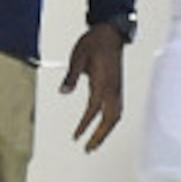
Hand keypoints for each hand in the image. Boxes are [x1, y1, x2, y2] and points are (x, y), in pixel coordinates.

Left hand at [61, 22, 127, 151]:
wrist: (110, 32)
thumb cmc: (95, 42)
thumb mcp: (78, 56)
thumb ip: (71, 76)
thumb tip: (63, 91)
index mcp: (103, 83)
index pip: (93, 110)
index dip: (85, 125)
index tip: (77, 137)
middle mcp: (113, 89)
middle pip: (109, 119)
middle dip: (99, 136)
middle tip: (89, 149)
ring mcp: (117, 89)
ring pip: (115, 116)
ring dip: (106, 131)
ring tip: (96, 142)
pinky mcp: (117, 87)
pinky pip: (117, 110)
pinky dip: (110, 122)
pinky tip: (104, 125)